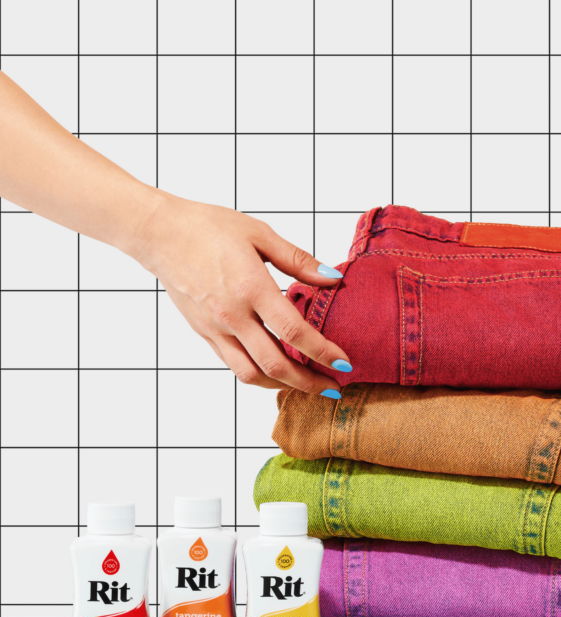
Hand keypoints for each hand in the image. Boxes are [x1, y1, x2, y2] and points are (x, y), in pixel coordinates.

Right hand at [131, 193, 350, 393]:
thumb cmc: (209, 227)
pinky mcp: (204, 333)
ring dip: (283, 386)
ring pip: (251, 374)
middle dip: (310, 383)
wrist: (160, 233)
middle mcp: (232, 316)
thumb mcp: (260, 234)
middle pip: (275, 365)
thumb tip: (333, 278)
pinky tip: (276, 372)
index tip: (344, 364)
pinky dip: (259, 375)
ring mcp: (215, 328)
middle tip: (334, 388)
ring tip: (308, 386)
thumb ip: (298, 260)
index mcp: (251, 288)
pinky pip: (234, 365)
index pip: (294, 333)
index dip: (323, 353)